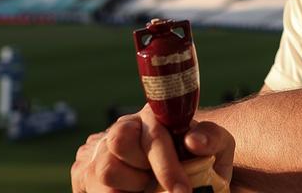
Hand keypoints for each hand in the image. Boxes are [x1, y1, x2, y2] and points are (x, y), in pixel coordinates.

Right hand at [71, 106, 234, 192]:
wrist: (185, 169)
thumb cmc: (200, 158)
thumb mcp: (219, 147)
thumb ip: (214, 138)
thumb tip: (193, 140)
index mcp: (153, 116)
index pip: (152, 136)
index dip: (166, 167)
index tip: (183, 192)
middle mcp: (122, 127)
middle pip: (116, 150)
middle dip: (140, 177)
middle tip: (155, 185)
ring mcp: (97, 148)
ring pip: (102, 173)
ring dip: (128, 188)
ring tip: (145, 188)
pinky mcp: (82, 170)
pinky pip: (87, 187)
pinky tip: (132, 190)